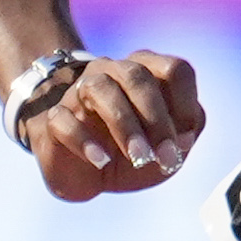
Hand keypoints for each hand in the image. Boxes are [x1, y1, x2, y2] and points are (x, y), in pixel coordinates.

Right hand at [20, 50, 204, 201]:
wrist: (86, 171)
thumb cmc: (134, 150)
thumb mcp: (167, 146)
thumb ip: (185, 133)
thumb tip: (185, 135)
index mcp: (148, 72)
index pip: (174, 69)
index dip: (185, 104)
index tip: (186, 141)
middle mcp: (114, 71)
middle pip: (137, 76)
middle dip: (155, 119)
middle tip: (165, 157)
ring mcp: (80, 90)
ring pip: (100, 88)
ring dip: (125, 125)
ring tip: (139, 157)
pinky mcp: (55, 116)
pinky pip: (64, 117)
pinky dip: (84, 140)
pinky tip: (101, 161)